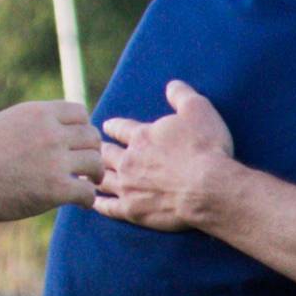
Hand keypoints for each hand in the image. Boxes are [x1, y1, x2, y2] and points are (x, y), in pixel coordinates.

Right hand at [0, 98, 105, 224]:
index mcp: (37, 113)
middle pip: (91, 136)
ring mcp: (55, 161)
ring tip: (89, 182)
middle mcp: (50, 133)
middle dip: (90, 150)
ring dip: (95, 173)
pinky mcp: (56, 189)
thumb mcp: (1, 124)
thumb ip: (28, 122)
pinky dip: (88, 199)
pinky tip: (81, 203)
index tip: (77, 142)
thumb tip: (42, 122)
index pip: (79, 112)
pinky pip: (87, 191)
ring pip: (95, 162)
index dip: (82, 128)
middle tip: (86, 164)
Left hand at [94, 82, 237, 231]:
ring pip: (102, 179)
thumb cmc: (206, 148)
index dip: (113, 126)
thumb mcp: (198, 110)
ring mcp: (128, 186)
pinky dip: (98, 203)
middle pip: (105, 154)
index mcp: (141, 136)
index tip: (107, 126)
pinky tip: (92, 201)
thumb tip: (172, 85)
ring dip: (94, 175)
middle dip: (98, 150)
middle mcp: (128, 160)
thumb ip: (182, 95)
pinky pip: (108, 207)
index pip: (119, 128)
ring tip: (86, 174)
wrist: (209, 188)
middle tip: (91, 151)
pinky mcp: (132, 210)